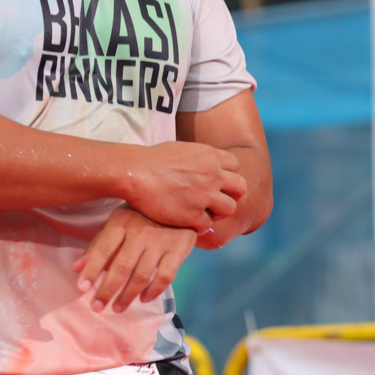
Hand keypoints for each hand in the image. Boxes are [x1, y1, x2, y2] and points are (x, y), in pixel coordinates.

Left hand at [76, 208, 195, 312]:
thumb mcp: (118, 222)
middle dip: (107, 290)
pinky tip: (143, 299)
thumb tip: (76, 268)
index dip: (92, 270)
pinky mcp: (179, 249)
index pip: (103, 249)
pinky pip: (165, 277)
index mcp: (121, 221)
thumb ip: (98, 244)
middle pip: (121, 267)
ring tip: (117, 308)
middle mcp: (141, 231)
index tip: (82, 289)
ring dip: (128, 296)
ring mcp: (161, 241)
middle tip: (96, 307)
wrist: (180, 203)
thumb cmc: (142, 215)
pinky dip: (153, 291)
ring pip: (142, 275)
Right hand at [125, 141, 247, 232]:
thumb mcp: (183, 149)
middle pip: (240, 187)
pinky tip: (188, 222)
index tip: (216, 182)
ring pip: (229, 209)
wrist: (135, 172)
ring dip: (218, 212)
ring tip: (204, 212)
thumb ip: (200, 158)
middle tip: (216, 200)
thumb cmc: (152, 160)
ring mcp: (204, 195)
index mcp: (210, 156)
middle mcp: (213, 175)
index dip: (227, 175)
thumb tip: (204, 163)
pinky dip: (199, 225)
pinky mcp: (192, 214)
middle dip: (230, 194)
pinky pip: (207, 225)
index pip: (236, 166)